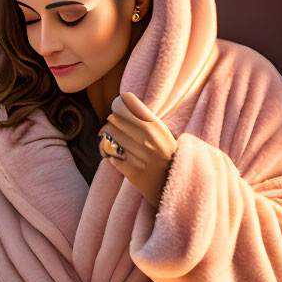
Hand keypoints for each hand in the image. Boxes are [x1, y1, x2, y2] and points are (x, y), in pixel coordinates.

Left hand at [98, 91, 176, 209]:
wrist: (174, 181)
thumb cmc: (166, 153)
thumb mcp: (162, 132)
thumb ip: (146, 118)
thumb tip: (123, 100)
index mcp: (155, 126)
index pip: (126, 103)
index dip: (119, 104)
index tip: (118, 108)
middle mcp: (147, 139)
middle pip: (113, 120)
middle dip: (111, 123)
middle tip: (112, 126)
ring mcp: (139, 156)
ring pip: (109, 137)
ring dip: (107, 137)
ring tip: (111, 139)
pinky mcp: (132, 171)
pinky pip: (110, 155)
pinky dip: (111, 155)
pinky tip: (117, 155)